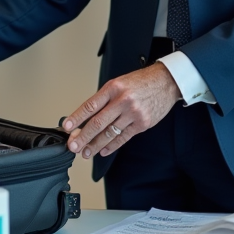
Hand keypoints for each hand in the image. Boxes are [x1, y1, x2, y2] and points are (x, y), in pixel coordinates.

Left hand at [62, 63, 180, 159]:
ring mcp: (133, 113)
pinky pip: (123, 138)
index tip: (67, 127)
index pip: (90, 105)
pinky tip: (103, 150)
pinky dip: (112, 146)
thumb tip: (87, 117)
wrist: (166, 82)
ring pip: (110, 133)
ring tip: (86, 152)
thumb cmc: (141, 82)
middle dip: (83, 137)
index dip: (77, 118)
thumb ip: (105, 98)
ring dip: (95, 145)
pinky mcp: (142, 123)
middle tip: (73, 146)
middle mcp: (123, 100)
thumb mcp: (119, 83)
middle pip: (98, 123)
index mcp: (113, 88)